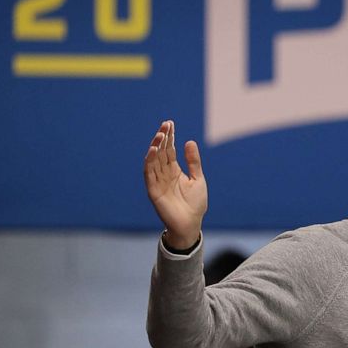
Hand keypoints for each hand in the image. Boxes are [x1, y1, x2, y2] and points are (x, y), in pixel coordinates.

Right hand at [143, 120, 206, 248]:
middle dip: (162, 138)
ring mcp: (157, 181)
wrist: (190, 224)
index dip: (169, 137)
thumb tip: (189, 141)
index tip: (170, 123)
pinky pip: (149, 174)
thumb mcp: (197, 178)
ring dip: (155, 147)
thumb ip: (194, 161)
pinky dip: (150, 162)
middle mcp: (164, 174)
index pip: (169, 150)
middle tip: (165, 124)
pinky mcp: (153, 190)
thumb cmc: (195, 203)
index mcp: (174, 171)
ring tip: (160, 134)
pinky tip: (153, 150)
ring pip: (154, 161)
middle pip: (161, 152)